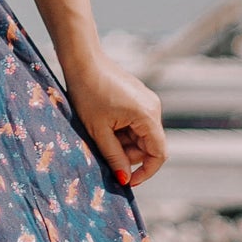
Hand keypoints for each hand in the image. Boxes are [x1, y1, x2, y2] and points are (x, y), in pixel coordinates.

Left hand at [63, 57, 166, 188]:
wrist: (82, 60)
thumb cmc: (88, 93)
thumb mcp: (99, 131)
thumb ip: (114, 157)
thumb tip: (124, 179)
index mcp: (147, 115)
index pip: (159, 153)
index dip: (146, 172)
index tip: (127, 181)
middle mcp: (153, 108)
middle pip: (148, 145)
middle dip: (129, 155)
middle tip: (104, 154)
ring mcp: (147, 101)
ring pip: (141, 135)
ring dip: (123, 143)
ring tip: (101, 134)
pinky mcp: (138, 98)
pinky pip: (136, 123)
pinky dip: (122, 131)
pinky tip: (104, 124)